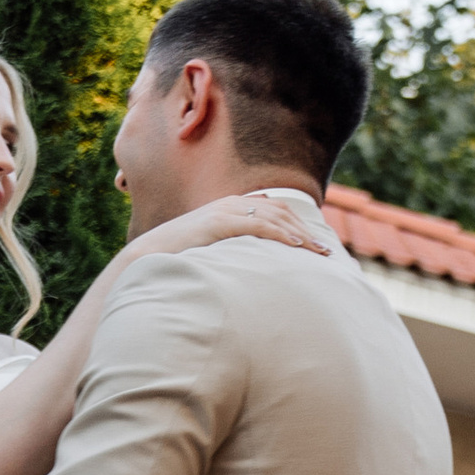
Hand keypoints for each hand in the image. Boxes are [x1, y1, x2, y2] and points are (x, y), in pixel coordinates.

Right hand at [122, 186, 334, 266]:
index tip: (316, 245)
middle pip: (280, 210)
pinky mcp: (220, 222)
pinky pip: (259, 224)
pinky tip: (297, 245)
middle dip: (306, 230)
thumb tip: (250, 270)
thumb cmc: (178, 260)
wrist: (147, 257)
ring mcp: (225, 211)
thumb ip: (232, 252)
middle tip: (327, 251)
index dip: (298, 225)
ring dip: (301, 234)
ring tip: (320, 252)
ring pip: (275, 216)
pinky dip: (281, 233)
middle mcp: (231, 204)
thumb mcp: (212, 252)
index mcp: (231, 208)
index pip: (274, 210)